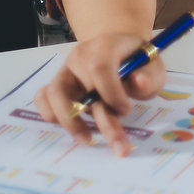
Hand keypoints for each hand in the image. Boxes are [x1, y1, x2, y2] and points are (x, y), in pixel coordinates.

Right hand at [35, 32, 167, 155]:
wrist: (117, 51)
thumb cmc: (135, 63)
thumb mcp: (151, 66)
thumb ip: (149, 76)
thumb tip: (138, 83)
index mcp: (105, 46)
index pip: (100, 68)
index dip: (113, 93)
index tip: (127, 110)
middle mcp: (80, 56)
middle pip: (82, 88)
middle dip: (103, 121)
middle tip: (119, 146)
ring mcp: (66, 71)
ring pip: (54, 93)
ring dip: (70, 121)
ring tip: (87, 139)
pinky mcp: (57, 85)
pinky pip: (42, 97)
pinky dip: (49, 113)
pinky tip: (67, 129)